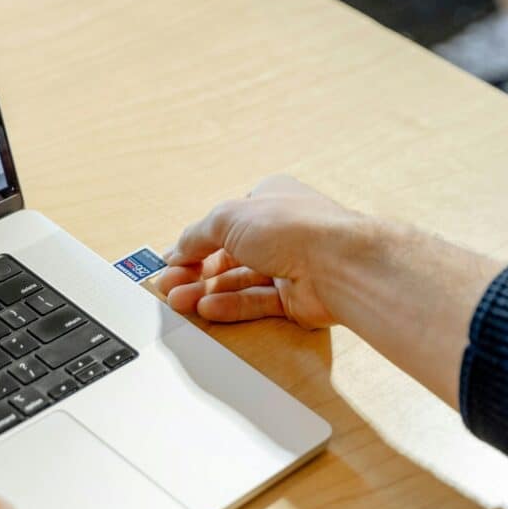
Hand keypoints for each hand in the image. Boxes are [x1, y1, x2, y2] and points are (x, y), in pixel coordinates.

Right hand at [160, 175, 369, 328]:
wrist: (338, 264)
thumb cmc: (293, 227)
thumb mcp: (228, 217)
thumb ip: (198, 234)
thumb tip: (178, 248)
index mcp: (269, 200)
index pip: (224, 222)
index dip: (196, 242)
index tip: (172, 260)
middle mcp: (281, 231)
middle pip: (229, 254)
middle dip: (196, 271)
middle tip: (169, 286)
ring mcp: (290, 265)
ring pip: (240, 281)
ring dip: (207, 290)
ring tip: (179, 302)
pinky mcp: (296, 297)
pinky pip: (256, 301)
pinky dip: (230, 306)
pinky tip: (206, 308)